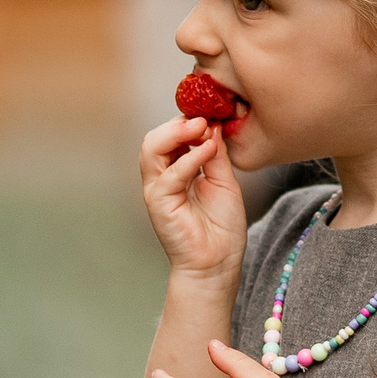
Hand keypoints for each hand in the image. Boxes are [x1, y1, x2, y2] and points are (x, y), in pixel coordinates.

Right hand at [139, 115, 246, 281]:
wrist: (218, 263)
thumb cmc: (221, 228)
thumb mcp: (224, 181)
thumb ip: (216, 154)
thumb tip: (212, 125)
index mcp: (176, 171)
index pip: (171, 136)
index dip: (188, 122)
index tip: (212, 114)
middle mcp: (162, 178)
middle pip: (156, 138)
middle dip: (178, 123)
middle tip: (204, 118)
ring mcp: (158, 190)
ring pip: (151, 149)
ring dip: (177, 133)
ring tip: (201, 127)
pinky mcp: (159, 204)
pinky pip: (169, 175)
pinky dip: (189, 159)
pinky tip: (208, 150)